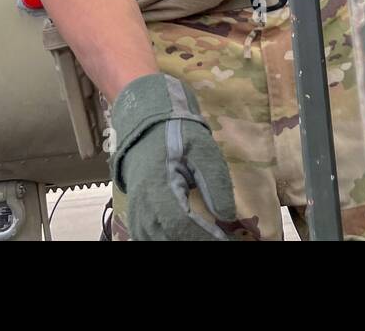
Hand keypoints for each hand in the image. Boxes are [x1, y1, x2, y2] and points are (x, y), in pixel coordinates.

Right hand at [109, 73, 236, 240]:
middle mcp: (143, 208)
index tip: (226, 240)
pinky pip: (148, 238)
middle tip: (222, 238)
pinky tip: (186, 236)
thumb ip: (215, 184)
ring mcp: (137, 214)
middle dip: (198, 241)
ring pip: (156, 241)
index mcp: (159, 189)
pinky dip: (167, 239)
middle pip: (169, 240)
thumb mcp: (203, 150)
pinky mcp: (137, 216)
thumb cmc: (177, 133)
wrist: (145, 122)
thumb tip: (227, 217)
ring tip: (208, 236)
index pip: (182, 227)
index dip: (205, 238)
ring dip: (183, 241)